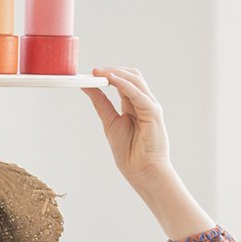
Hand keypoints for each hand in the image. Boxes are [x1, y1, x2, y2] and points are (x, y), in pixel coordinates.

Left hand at [82, 66, 172, 187]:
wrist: (141, 171)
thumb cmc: (128, 151)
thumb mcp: (110, 121)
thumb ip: (101, 103)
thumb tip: (87, 86)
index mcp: (135, 105)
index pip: (124, 81)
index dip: (109, 74)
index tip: (92, 73)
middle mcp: (144, 102)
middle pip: (132, 76)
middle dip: (113, 70)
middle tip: (94, 71)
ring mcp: (150, 106)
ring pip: (136, 80)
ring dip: (117, 73)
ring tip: (99, 72)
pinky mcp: (153, 113)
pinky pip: (138, 94)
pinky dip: (124, 85)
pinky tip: (111, 80)